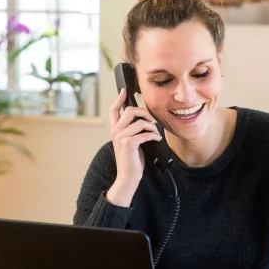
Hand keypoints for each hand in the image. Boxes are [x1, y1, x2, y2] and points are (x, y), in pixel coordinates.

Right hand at [105, 88, 161, 206]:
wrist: (128, 177)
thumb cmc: (132, 161)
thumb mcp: (131, 143)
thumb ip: (133, 131)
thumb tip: (145, 120)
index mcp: (115, 130)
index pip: (113, 110)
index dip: (119, 99)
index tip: (124, 91)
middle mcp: (116, 132)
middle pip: (130, 110)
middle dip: (145, 113)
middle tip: (151, 121)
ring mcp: (121, 137)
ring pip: (140, 122)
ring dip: (152, 127)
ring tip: (155, 134)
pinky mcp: (128, 144)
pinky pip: (145, 133)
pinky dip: (153, 135)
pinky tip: (156, 139)